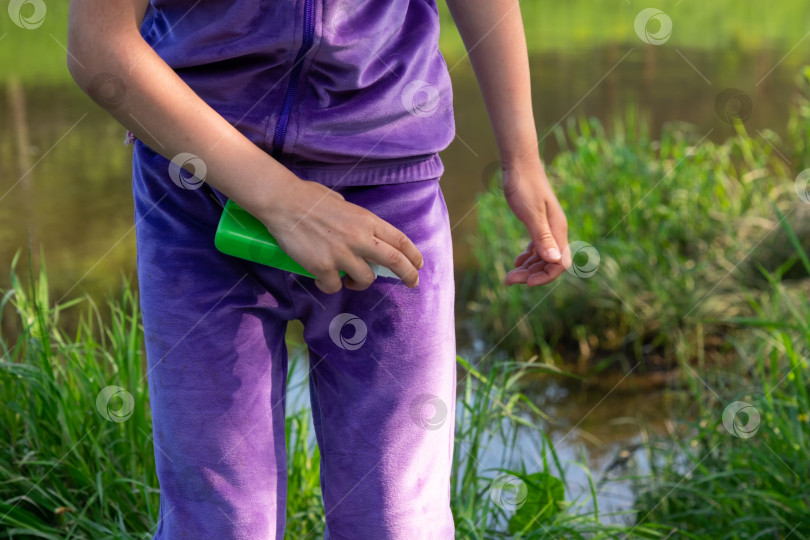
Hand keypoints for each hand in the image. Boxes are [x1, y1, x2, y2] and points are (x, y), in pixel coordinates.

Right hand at [256, 179, 422, 293]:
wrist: (283, 202)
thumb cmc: (309, 198)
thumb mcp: (342, 203)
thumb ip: (356, 220)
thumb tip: (360, 232)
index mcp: (366, 220)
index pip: (399, 240)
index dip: (413, 254)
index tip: (418, 265)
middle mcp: (359, 237)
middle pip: (394, 261)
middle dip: (407, 275)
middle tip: (411, 283)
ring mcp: (341, 254)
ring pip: (366, 279)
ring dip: (360, 284)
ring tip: (349, 281)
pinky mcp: (323, 267)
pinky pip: (335, 286)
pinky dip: (330, 286)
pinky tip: (323, 280)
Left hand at [501, 156, 570, 286]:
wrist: (519, 163)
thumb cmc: (524, 186)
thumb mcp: (531, 214)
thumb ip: (542, 237)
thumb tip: (554, 261)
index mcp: (557, 230)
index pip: (559, 264)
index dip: (545, 276)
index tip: (526, 282)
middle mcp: (556, 231)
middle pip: (549, 263)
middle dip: (531, 275)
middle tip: (508, 280)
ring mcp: (547, 227)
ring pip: (542, 257)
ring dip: (528, 268)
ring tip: (508, 276)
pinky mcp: (538, 222)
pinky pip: (537, 247)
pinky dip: (528, 257)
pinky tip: (517, 262)